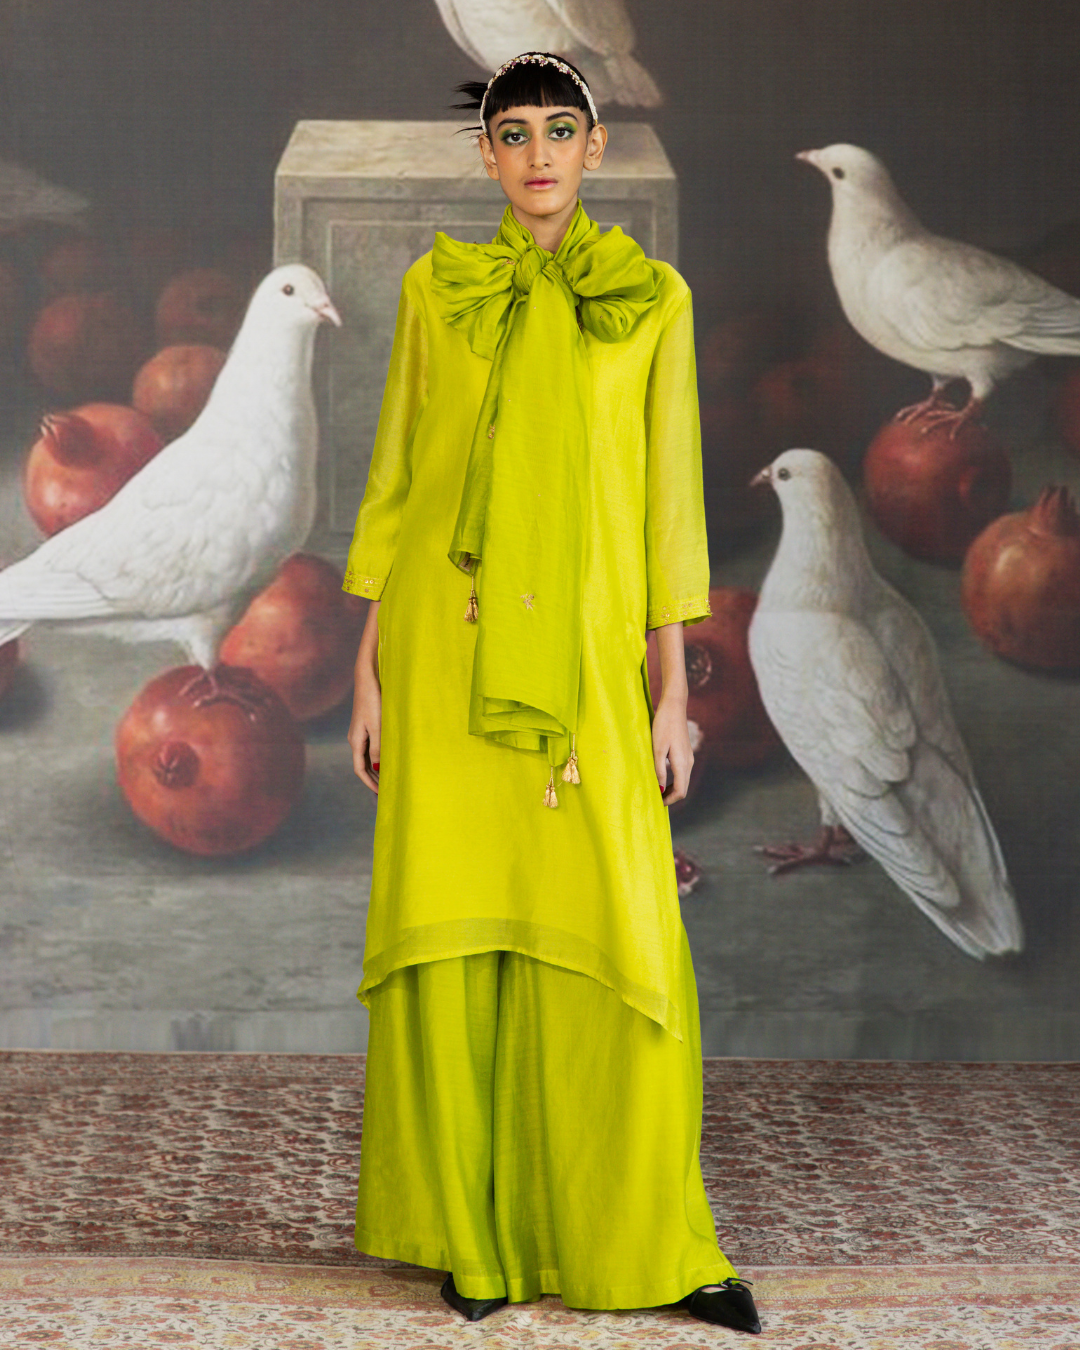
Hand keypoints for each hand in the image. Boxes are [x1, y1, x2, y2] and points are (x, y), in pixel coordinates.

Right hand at [348, 600, 381, 793]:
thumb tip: (378, 768)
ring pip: (369, 756)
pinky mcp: (370, 722)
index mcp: (356, 741)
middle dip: (374, 779)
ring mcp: (363, 730)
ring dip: (378, 768)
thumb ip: (377, 748)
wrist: (369, 676)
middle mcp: (357, 738)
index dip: (370, 784)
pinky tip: (391, 757)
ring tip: (390, 779)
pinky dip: (380, 755)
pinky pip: (373, 746)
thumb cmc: (373, 700)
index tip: (382, 796)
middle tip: (387, 792)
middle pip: (364, 765)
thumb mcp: (377, 727)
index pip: (360, 770)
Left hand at [652, 694, 692, 804]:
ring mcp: (689, 757)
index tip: (657, 804)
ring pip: (683, 780)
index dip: (669, 800)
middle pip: (683, 788)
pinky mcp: (686, 752)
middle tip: (655, 800)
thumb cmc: (663, 725)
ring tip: (656, 790)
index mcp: (682, 763)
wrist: (674, 706)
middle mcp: (689, 762)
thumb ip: (659, 770)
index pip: (680, 791)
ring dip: (671, 788)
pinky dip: (673, 779)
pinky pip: (682, 772)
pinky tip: (662, 777)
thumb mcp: (657, 749)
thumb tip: (660, 789)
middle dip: (670, 797)